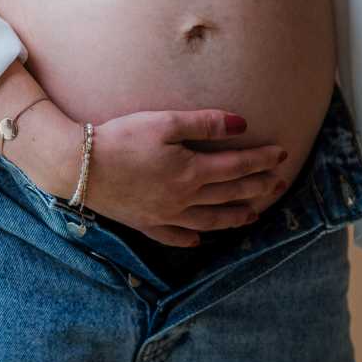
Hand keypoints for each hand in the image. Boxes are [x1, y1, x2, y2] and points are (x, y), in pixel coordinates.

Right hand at [78, 108, 289, 247]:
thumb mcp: (164, 122)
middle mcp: (184, 199)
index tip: (281, 154)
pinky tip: (198, 239)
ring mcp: (165, 215)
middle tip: (279, 183)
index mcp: (191, 172)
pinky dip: (190, 238)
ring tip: (253, 215)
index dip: (261, 160)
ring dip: (235, 217)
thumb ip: (204, 124)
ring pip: (209, 220)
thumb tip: (241, 125)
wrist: (79, 166)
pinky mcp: (145, 223)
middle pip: (229, 194)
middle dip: (258, 187)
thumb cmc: (121, 137)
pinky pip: (174, 236)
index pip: (237, 167)